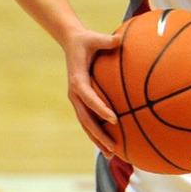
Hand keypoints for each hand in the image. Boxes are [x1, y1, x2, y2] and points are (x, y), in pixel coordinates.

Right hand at [62, 28, 121, 156]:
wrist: (71, 42)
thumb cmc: (86, 40)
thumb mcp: (94, 37)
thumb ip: (106, 40)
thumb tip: (119, 40)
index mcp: (78, 80)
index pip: (89, 98)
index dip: (101, 109)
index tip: (114, 120)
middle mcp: (75, 93)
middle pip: (86, 119)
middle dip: (99, 135)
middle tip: (113, 148)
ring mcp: (77, 99)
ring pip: (86, 124)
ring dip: (97, 139)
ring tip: (111, 154)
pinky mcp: (80, 100)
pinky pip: (88, 119)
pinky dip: (96, 132)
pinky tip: (107, 143)